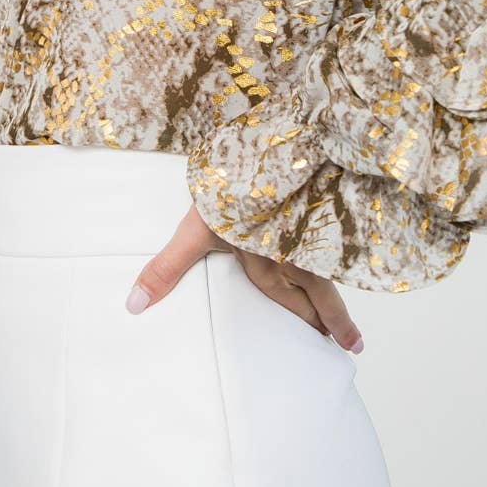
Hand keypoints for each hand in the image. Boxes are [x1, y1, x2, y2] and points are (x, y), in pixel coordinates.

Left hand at [126, 205, 365, 353]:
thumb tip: (134, 305)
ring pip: (331, 262)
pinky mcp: (319, 197)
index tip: (335, 345)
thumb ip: (167, 267)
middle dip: (334, 319)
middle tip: (353, 347)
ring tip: (352, 308)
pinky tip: (349, 245)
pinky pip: (337, 230)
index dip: (314, 323)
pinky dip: (342, 246)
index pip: (293, 301)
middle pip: (321, 290)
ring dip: (339, 287)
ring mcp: (310, 221)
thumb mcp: (194, 228)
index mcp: (268, 257)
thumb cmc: (229, 187)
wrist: (272, 140)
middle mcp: (295, 245)